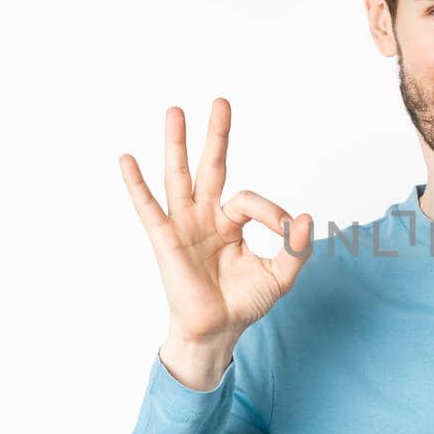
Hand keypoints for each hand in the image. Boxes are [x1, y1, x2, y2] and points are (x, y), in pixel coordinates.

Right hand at [119, 98, 313, 354]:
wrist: (217, 332)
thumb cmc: (243, 303)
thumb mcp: (280, 275)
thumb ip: (295, 248)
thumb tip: (307, 218)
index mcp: (231, 222)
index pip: (251, 201)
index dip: (271, 213)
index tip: (286, 230)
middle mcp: (206, 216)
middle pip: (211, 167)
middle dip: (216, 135)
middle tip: (221, 101)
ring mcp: (184, 225)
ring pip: (180, 176)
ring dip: (177, 144)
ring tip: (175, 111)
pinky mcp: (165, 240)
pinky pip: (149, 207)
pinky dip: (136, 184)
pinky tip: (126, 159)